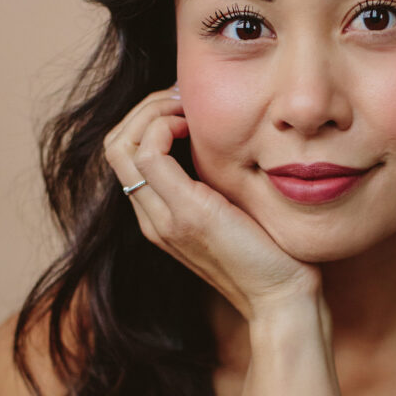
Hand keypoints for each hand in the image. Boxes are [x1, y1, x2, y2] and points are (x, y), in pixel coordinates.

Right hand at [102, 87, 320, 320]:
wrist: (281, 297)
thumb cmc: (270, 253)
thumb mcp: (234, 210)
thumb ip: (216, 184)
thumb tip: (220, 142)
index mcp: (159, 218)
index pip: (125, 154)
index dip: (147, 120)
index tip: (185, 107)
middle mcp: (152, 219)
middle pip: (115, 146)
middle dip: (145, 109)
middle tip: (183, 99)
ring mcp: (164, 218)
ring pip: (122, 145)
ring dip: (152, 111)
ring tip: (187, 108)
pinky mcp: (186, 214)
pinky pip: (149, 154)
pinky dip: (164, 127)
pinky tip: (194, 127)